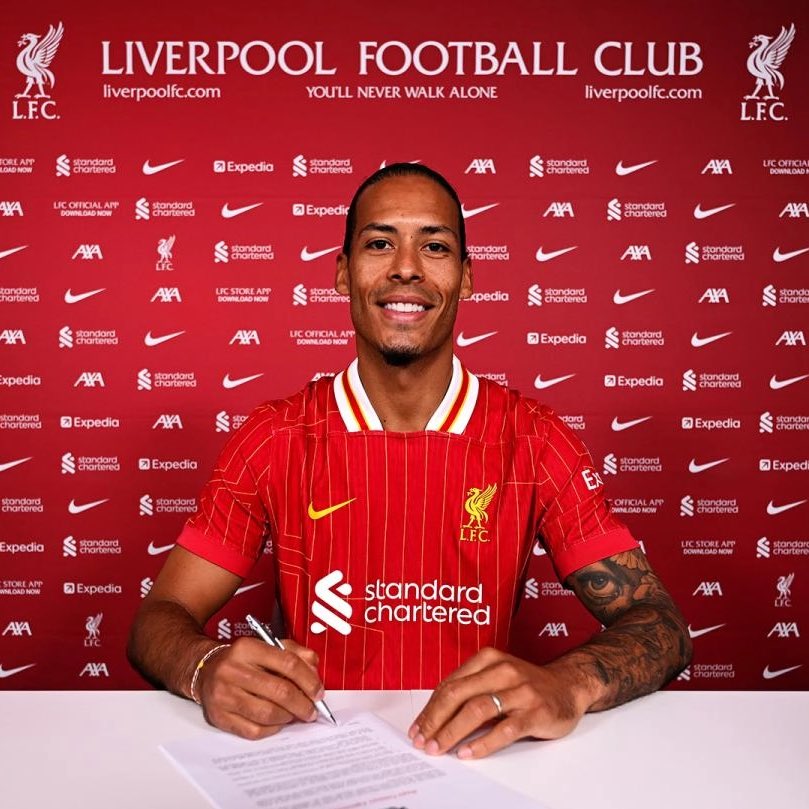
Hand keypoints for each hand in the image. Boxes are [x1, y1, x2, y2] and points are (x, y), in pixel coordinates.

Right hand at [196, 637, 324, 738]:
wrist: (205, 671)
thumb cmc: (243, 660)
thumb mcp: (267, 646)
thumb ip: (294, 653)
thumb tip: (314, 670)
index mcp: (247, 648)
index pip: (288, 663)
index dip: (309, 680)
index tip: (318, 692)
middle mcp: (232, 670)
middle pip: (280, 691)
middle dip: (303, 704)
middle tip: (312, 710)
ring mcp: (223, 695)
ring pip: (268, 713)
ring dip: (289, 717)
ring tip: (296, 715)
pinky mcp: (219, 717)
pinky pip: (254, 730)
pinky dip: (273, 729)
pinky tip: (279, 722)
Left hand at [409, 647, 586, 758]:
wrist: (569, 685)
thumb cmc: (526, 685)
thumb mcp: (496, 677)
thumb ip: (471, 690)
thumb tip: (436, 717)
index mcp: (488, 659)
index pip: (450, 684)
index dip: (430, 709)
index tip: (417, 728)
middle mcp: (503, 671)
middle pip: (459, 694)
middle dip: (435, 720)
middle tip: (422, 741)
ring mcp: (520, 691)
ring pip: (478, 709)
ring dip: (453, 731)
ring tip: (439, 748)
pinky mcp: (536, 712)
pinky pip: (505, 729)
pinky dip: (483, 743)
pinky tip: (468, 753)